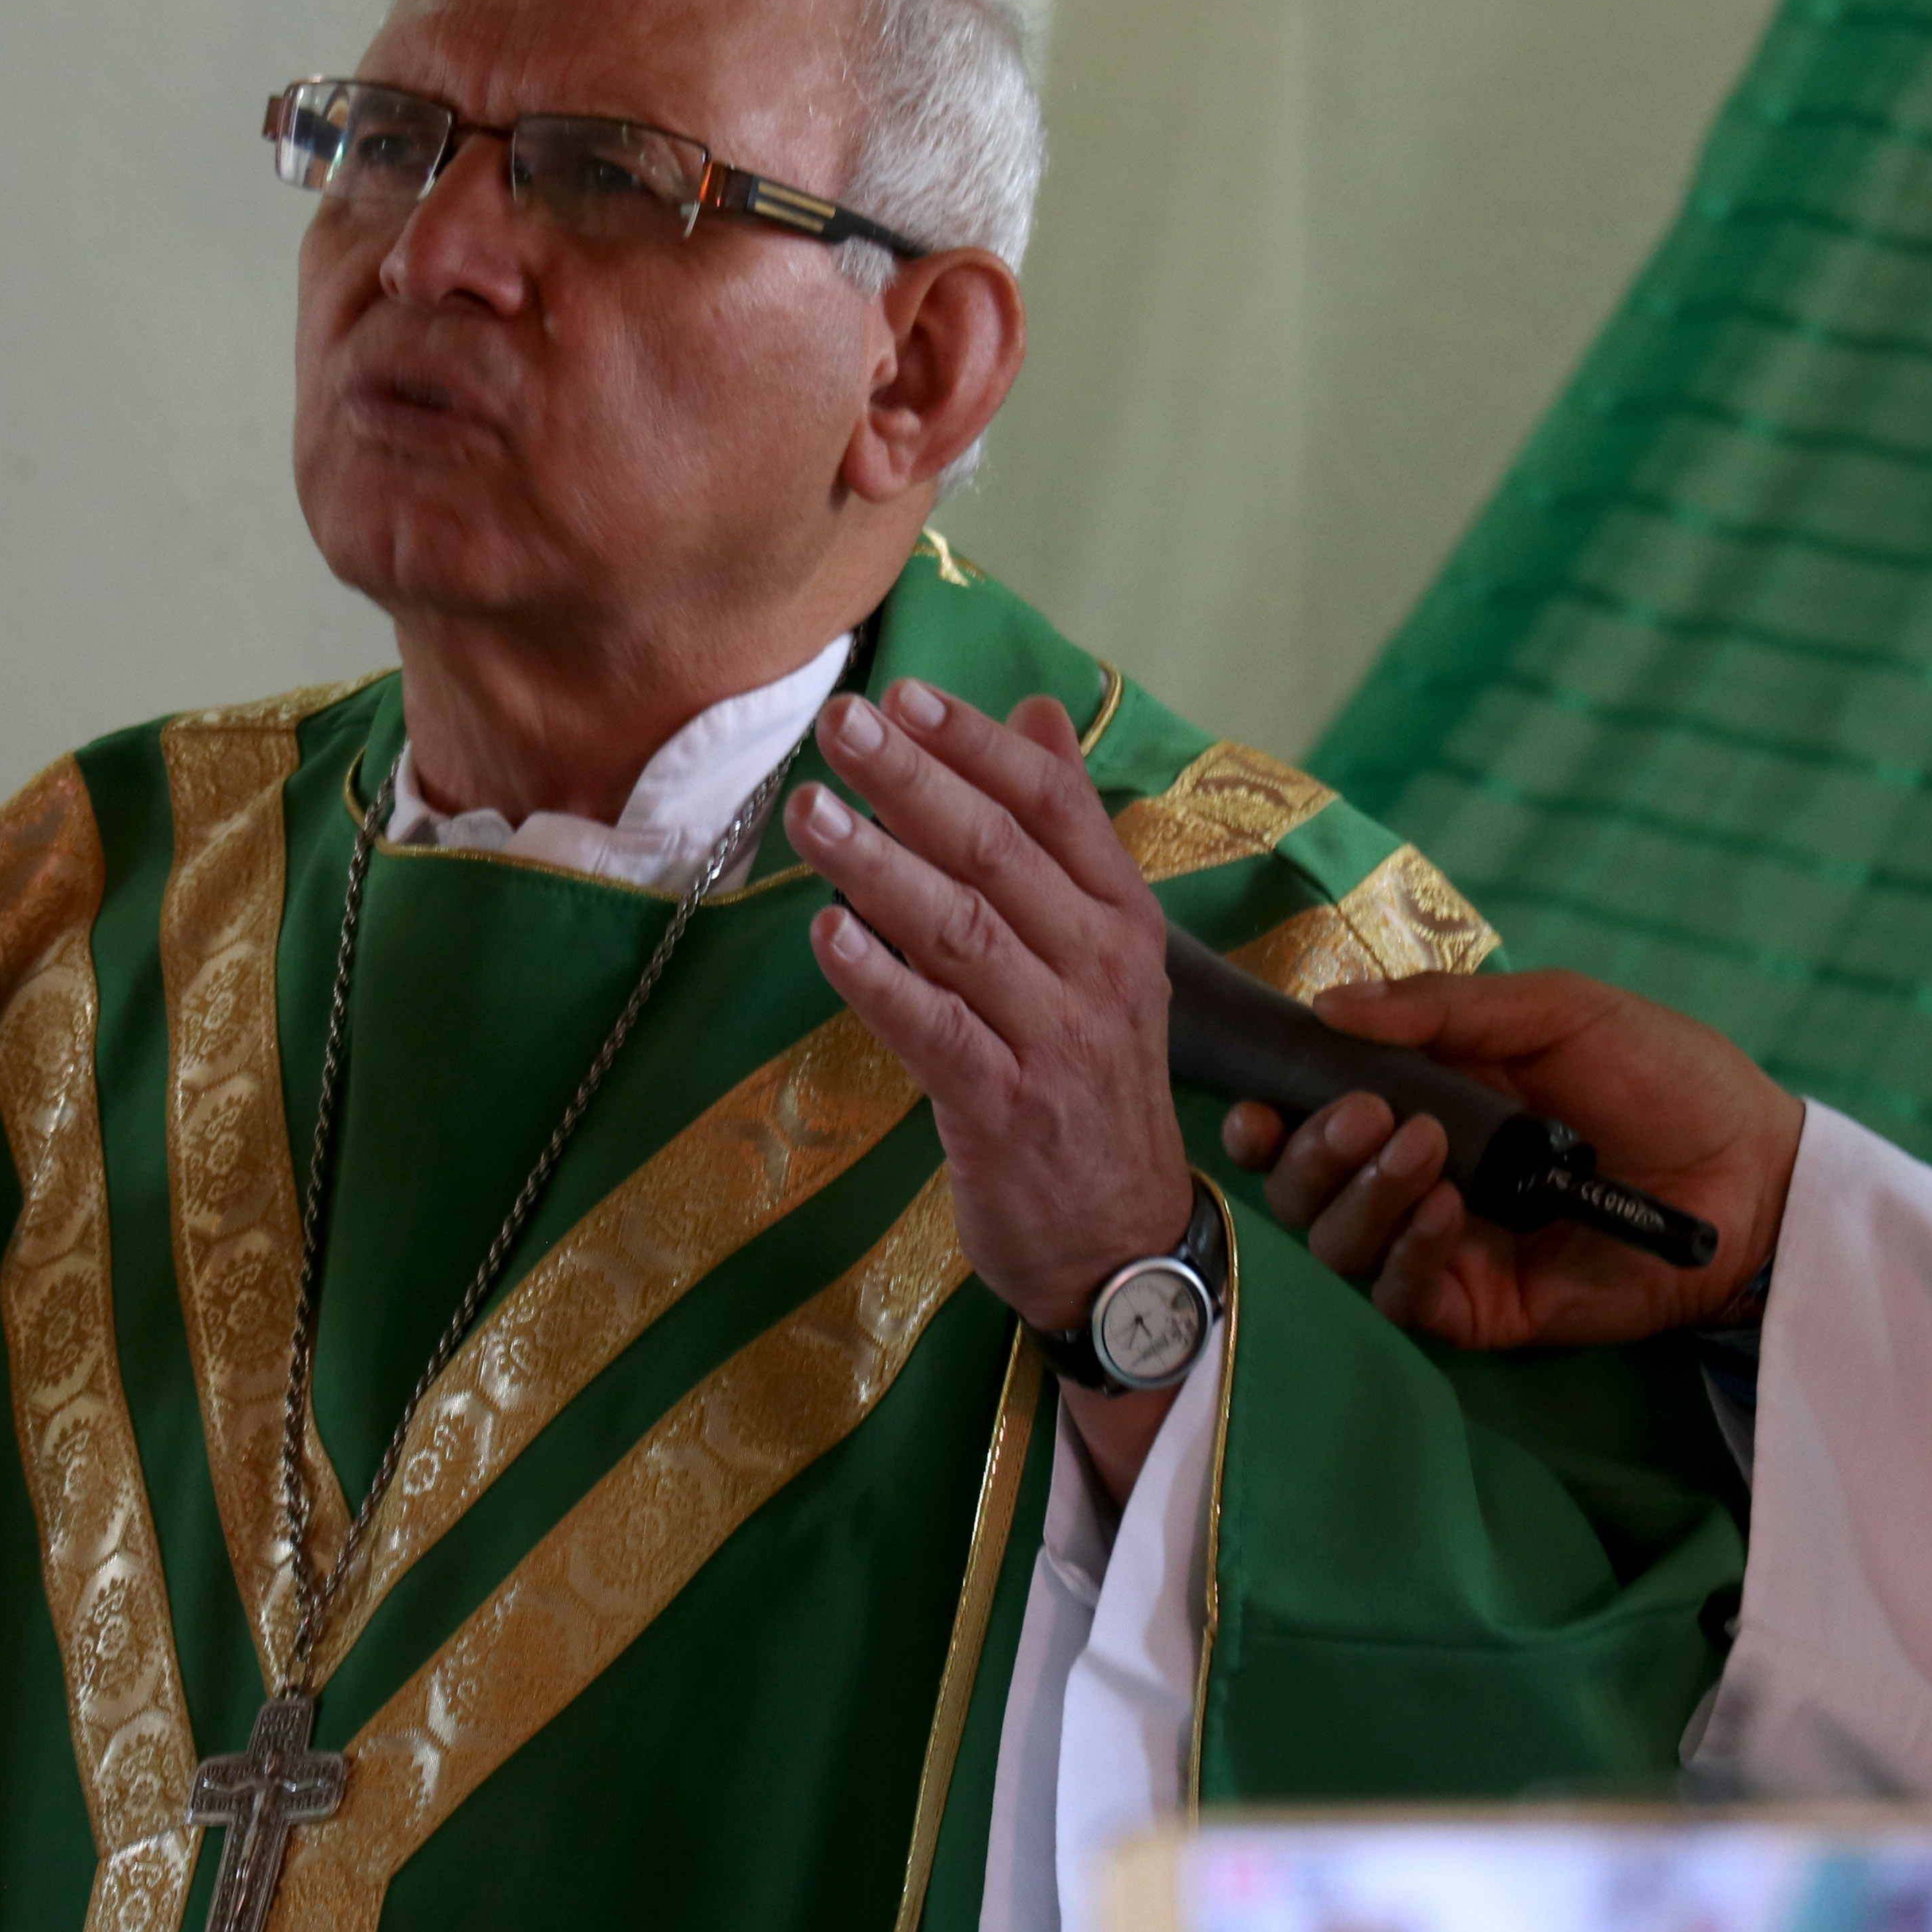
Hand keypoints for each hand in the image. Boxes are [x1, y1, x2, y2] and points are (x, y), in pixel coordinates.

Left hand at [785, 680, 1190, 1358]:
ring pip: (962, 931)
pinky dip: (878, 979)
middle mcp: (1100, 966)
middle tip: (838, 726)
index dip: (975, 745)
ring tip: (808, 814)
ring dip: (877, 866)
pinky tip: (825, 932)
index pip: (1054, 804)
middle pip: (999, 852)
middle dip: (912, 782)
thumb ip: (1065, 830)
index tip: (902, 694)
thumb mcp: (1101, 949)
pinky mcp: (1005, 1109)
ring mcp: (1057, 1039)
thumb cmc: (1091, 1077)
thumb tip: (1037, 708)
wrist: (1121, 1237)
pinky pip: (934, 1030)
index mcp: (1123, 915)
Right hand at [1219, 968, 1801, 1351]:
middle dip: (1311, 1152)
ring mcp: (1444, 1247)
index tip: (1256, 1103)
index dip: (1268, 1115)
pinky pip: (1400, 1297)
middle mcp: (1416, 1176)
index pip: (1309, 1117)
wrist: (1755, 1171)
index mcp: (1421, 1100)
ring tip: (1426, 1153)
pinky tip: (1451, 1212)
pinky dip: (1408, 1254)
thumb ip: (1443, 1010)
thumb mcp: (1557, 1011)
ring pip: (1338, 1244)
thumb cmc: (1665, 1077)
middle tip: (1365, 1115)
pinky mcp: (1478, 1308)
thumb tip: (1328, 1007)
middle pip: (1304, 1187)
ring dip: (1361, 1195)